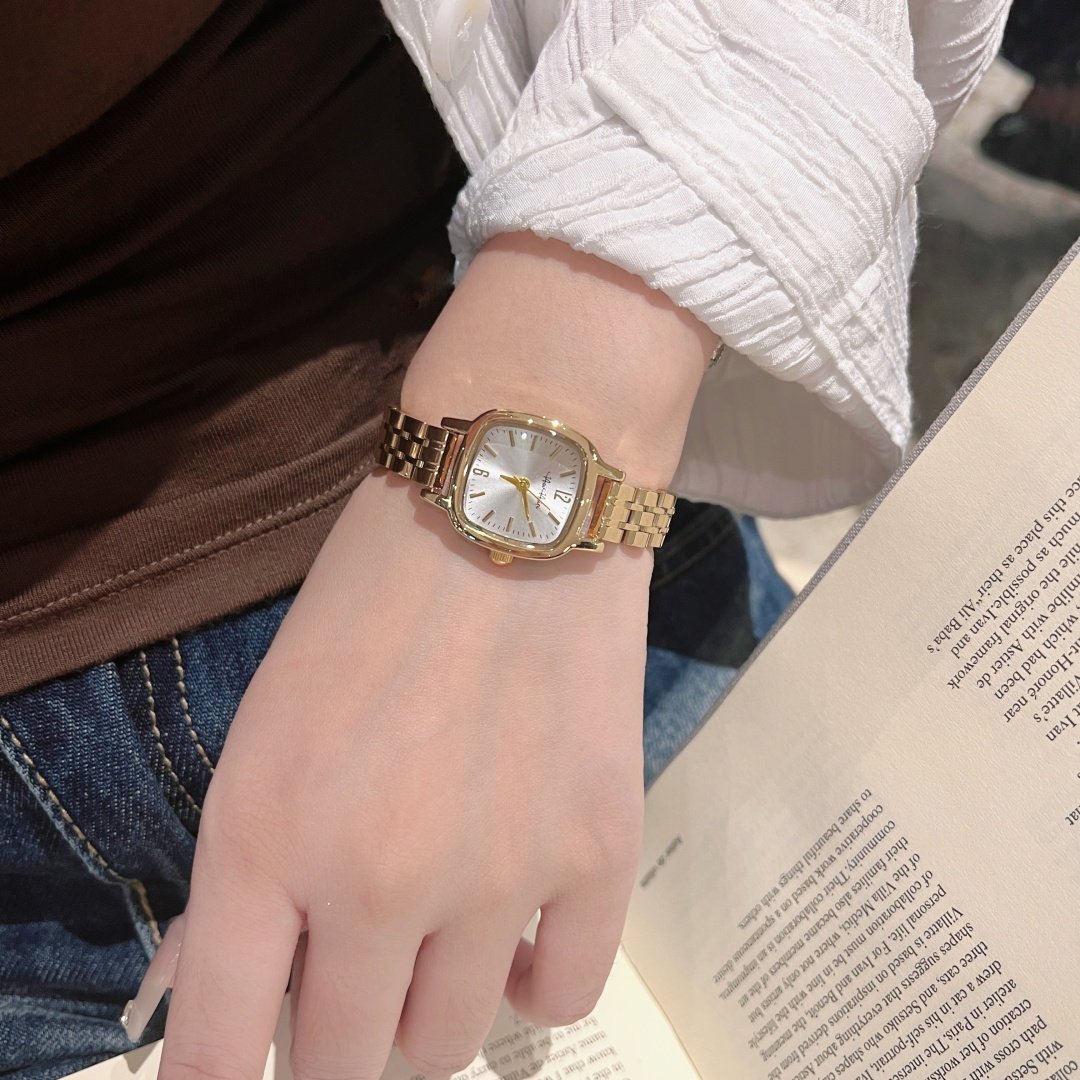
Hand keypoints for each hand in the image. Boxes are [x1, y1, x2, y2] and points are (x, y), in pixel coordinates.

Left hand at [158, 230, 712, 1079]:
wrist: (509, 504)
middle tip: (350, 977)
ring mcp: (500, 874)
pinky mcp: (600, 850)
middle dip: (335, 1037)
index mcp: (266, 837)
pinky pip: (564, 995)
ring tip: (438, 935)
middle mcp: (378, 880)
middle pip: (346, 1066)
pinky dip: (528, 982)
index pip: (219, 1049)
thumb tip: (248, 979)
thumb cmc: (369, 598)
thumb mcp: (267, 728)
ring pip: (452, 1045)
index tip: (247, 1073)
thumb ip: (252, 868)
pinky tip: (515, 932)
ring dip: (428, 1008)